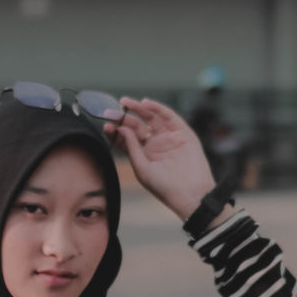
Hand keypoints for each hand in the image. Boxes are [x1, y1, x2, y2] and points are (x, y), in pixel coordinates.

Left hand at [102, 96, 215, 220]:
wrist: (189, 194)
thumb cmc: (164, 187)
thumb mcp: (141, 168)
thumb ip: (131, 147)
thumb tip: (121, 128)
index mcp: (144, 155)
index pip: (127, 139)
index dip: (117, 132)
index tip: (106, 125)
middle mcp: (156, 144)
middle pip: (137, 126)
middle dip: (124, 118)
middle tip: (111, 111)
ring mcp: (169, 137)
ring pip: (151, 118)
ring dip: (139, 109)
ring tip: (125, 102)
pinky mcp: (182, 132)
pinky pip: (168, 116)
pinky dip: (157, 108)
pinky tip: (145, 103)